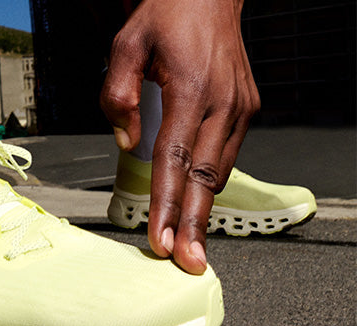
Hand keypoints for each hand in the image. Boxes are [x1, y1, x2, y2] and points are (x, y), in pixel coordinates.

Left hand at [100, 0, 259, 273]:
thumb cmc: (166, 17)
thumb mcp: (124, 45)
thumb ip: (117, 94)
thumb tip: (126, 139)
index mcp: (192, 88)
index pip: (175, 159)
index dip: (167, 204)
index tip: (161, 239)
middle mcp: (223, 102)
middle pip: (205, 177)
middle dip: (193, 224)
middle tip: (187, 263)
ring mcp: (240, 106)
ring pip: (221, 171)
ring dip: (203, 210)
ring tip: (191, 245)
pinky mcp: (246, 107)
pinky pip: (227, 154)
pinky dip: (211, 183)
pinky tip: (197, 204)